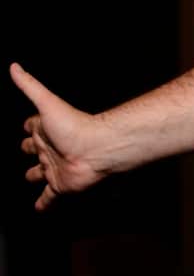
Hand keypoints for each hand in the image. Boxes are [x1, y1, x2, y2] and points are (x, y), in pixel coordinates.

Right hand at [11, 62, 109, 210]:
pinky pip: (48, 197)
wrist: (98, 148)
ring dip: (34, 175)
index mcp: (44, 129)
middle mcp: (49, 148)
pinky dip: (42, 203)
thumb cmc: (76, 125)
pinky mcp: (59, 185)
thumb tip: (14, 67)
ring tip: (31, 177)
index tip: (24, 126)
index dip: (27, 126)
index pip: (31, 126)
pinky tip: (37, 209)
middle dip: (28, 150)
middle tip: (25, 150)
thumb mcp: (47, 103)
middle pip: (32, 150)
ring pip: (39, 173)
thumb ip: (30, 85)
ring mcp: (54, 167)